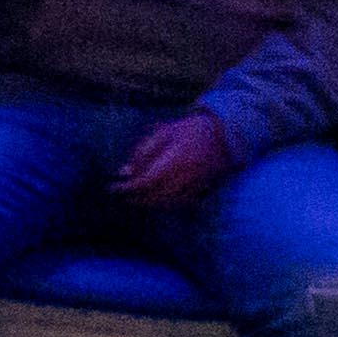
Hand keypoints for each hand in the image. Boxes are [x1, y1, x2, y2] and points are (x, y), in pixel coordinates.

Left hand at [109, 115, 237, 210]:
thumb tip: (124, 173)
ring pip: (170, 203)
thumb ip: (142, 152)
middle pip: (157, 195)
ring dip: (150, 204)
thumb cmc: (188, 131)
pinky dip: (167, 206)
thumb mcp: (163, 133)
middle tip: (122, 197)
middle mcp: (189, 174)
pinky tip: (155, 202)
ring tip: (135, 200)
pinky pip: (183, 205)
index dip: (129, 188)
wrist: (224, 134)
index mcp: (177, 158)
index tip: (113, 189)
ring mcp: (199, 184)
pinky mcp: (206, 189)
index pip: (148, 180)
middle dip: (137, 198)